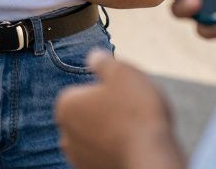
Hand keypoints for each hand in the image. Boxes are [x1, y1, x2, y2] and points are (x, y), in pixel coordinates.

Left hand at [55, 50, 185, 168]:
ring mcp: (78, 158)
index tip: (124, 95)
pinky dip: (115, 150)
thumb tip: (93, 57)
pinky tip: (133, 147)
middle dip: (106, 113)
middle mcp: (65, 134)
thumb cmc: (136, 112)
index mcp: (66, 105)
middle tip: (132, 112)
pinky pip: (103, 155)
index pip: (84, 90)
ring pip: (96, 137)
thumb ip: (102, 61)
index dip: (107, 90)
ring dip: (111, 133)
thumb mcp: (122, 72)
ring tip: (135, 132)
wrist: (150, 158)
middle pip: (88, 115)